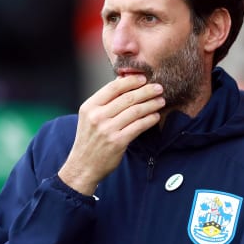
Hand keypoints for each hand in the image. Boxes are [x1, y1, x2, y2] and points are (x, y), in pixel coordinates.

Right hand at [58, 75, 163, 194]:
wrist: (83, 166)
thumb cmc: (89, 140)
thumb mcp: (89, 117)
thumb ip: (104, 101)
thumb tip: (123, 81)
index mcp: (89, 107)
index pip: (113, 87)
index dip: (131, 81)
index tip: (143, 78)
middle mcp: (97, 116)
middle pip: (127, 98)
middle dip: (146, 91)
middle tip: (159, 88)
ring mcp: (107, 129)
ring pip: (135, 111)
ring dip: (151, 104)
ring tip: (160, 101)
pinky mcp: (118, 142)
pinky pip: (138, 126)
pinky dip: (149, 120)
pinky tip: (155, 116)